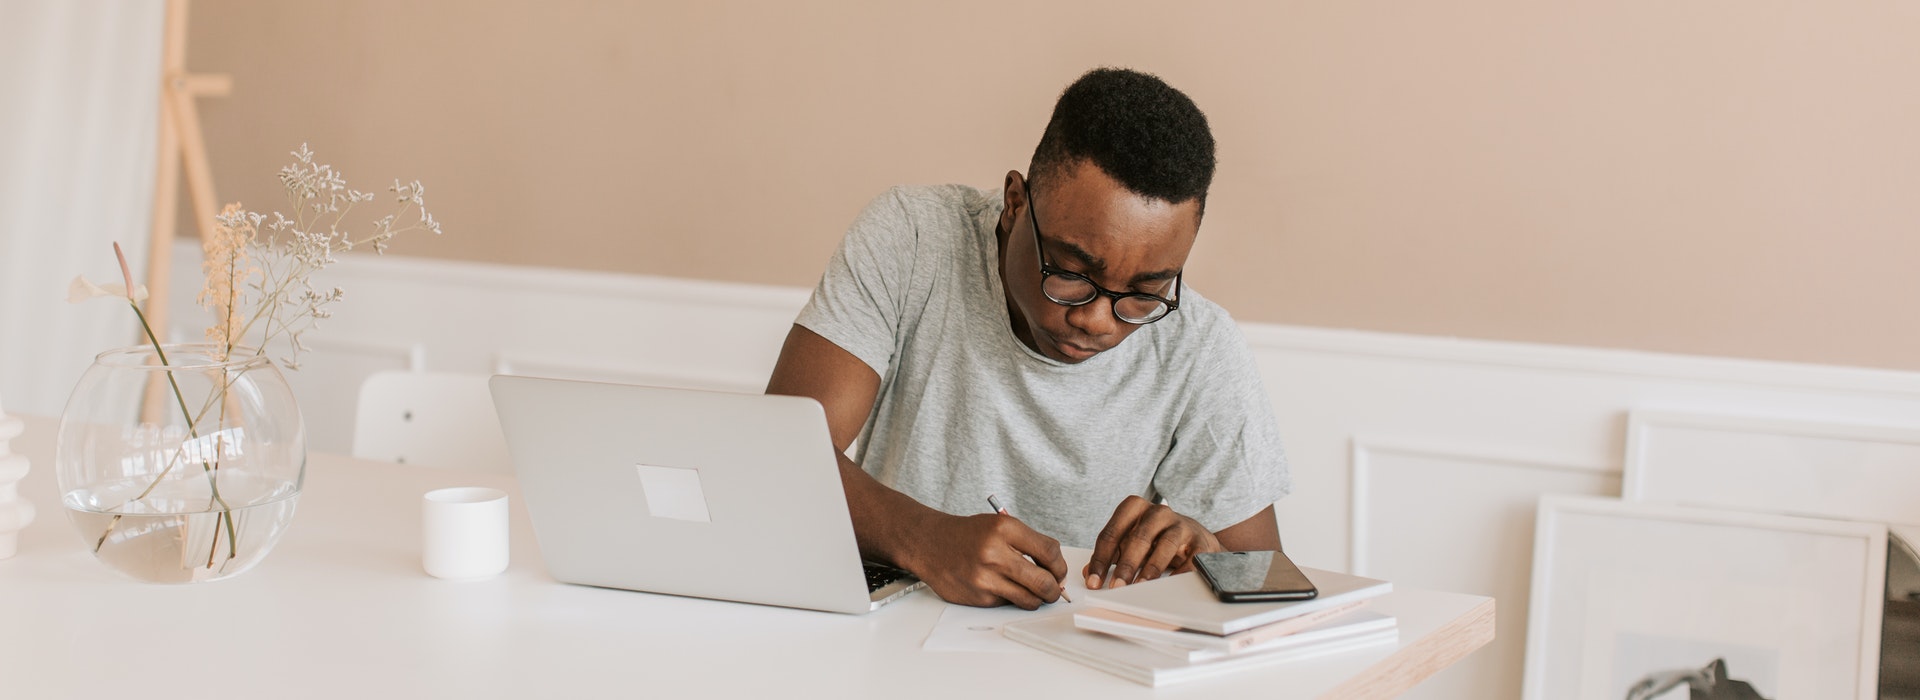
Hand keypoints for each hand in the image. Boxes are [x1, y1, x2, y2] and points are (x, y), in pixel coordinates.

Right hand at [902, 511, 1068, 609]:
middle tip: (1053, 589)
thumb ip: (1028, 543)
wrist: (929, 543)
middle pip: (1044, 581)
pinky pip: (1008, 603)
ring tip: (1032, 591)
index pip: (1049, 552)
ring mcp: (985, 577)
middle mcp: (994, 553)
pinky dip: (1011, 598)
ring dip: (1037, 598)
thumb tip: (1055, 570)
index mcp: (1004, 528)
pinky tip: (1001, 587)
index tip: (1059, 571)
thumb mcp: (998, 525)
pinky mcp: (978, 596)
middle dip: (1054, 589)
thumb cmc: (967, 534)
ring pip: (1029, 599)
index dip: (1060, 566)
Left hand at [1084, 495, 1221, 589]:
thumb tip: (1088, 573)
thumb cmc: (1157, 540)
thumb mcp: (1130, 543)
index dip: (1101, 558)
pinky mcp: (1200, 541)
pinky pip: (1190, 558)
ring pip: (1165, 544)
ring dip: (1151, 568)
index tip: (1094, 581)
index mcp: (1135, 508)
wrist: (1195, 539)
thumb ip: (1110, 555)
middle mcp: (1158, 512)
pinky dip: (1180, 573)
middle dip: (1125, 564)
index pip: (1112, 533)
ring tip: (1140, 586)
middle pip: (1138, 537)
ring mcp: (1181, 524)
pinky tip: (1170, 585)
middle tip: (1116, 586)